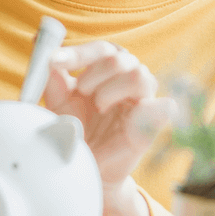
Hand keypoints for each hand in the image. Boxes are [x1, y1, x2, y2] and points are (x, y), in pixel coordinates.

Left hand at [43, 42, 172, 193]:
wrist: (86, 166)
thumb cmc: (76, 129)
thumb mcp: (58, 104)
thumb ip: (53, 80)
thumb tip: (49, 58)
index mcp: (108, 69)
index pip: (101, 50)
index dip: (77, 53)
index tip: (54, 61)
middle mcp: (128, 79)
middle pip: (120, 58)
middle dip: (94, 71)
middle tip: (80, 90)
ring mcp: (143, 100)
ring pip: (139, 75)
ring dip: (113, 88)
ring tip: (99, 105)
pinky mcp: (153, 124)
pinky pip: (165, 107)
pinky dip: (153, 108)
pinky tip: (135, 117)